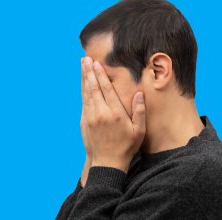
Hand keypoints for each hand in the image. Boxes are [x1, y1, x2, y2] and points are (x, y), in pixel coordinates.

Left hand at [81, 56, 145, 173]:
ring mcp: (90, 116)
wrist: (106, 162)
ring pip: (86, 93)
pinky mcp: (84, 121)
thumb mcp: (139, 131)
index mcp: (115, 113)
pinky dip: (83, 90)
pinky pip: (83, 101)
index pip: (106, 89)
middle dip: (89, 72)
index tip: (96, 63)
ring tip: (82, 66)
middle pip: (93, 87)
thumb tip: (139, 93)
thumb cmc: (126, 146)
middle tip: (85, 59)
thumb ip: (139, 111)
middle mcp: (100, 112)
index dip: (100, 74)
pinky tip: (83, 83)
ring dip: (84, 78)